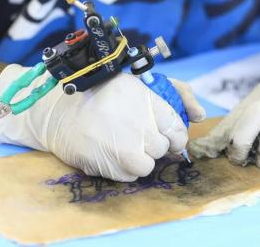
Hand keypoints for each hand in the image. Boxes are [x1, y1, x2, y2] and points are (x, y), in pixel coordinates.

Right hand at [0, 65, 204, 180]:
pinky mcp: (110, 165)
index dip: (175, 135)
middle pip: (164, 148)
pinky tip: (114, 153)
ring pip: (149, 165)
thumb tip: (200, 115)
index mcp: (147, 100)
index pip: (178, 129)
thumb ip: (175, 93)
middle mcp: (139, 124)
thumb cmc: (102, 94)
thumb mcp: (138, 84)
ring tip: (126, 145)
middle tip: (139, 136)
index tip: (168, 135)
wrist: (59, 112)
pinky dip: (126, 168)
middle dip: (155, 144)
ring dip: (141, 158)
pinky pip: (130, 175)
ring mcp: (124, 147)